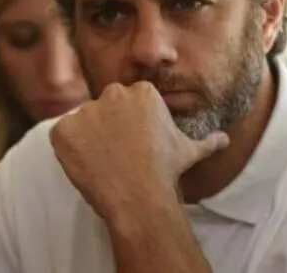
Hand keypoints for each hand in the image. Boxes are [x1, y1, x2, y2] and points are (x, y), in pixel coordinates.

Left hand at [49, 81, 229, 220]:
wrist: (140, 195)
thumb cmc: (165, 170)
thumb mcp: (190, 151)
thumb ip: (207, 141)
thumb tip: (225, 139)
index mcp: (142, 92)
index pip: (130, 101)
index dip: (131, 124)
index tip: (136, 142)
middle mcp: (113, 93)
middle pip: (106, 107)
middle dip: (109, 125)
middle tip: (118, 152)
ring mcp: (85, 111)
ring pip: (84, 122)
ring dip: (89, 138)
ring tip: (103, 162)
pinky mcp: (63, 129)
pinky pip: (61, 135)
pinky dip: (68, 149)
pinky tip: (86, 165)